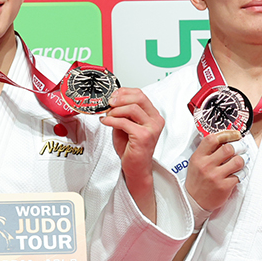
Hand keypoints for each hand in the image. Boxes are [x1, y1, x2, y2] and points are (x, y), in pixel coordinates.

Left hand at [101, 87, 164, 221]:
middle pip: (139, 97)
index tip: (112, 95)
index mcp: (153, 115)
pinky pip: (124, 122)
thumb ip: (122, 113)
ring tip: (107, 115)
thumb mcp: (126, 125)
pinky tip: (105, 122)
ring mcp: (151, 128)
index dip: (125, 92)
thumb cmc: (131, 148)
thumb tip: (111, 101)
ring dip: (115, 110)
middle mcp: (155, 120)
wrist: (135, 168)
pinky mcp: (144, 136)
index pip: (140, 94)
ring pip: (132, 108)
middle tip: (109, 103)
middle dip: (120, 98)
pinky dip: (112, 120)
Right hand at [185, 130, 243, 213]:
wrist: (193, 202)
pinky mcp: (224, 187)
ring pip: (237, 161)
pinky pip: (240, 175)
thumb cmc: (196, 181)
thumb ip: (207, 152)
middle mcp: (206, 166)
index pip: (213, 139)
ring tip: (240, 162)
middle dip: (238, 147)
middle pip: (228, 148)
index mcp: (198, 157)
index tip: (234, 135)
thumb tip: (225, 140)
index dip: (227, 134)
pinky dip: (241, 173)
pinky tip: (238, 173)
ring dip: (241, 160)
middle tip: (240, 149)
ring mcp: (215, 176)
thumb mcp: (196, 163)